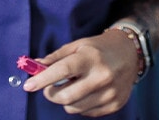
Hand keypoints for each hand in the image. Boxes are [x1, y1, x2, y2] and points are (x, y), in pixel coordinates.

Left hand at [22, 28, 140, 115]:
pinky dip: (80, 105)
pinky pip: (87, 113)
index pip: (63, 70)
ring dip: (66, 100)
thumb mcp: (77, 45)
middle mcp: (102, 76)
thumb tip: (34, 66)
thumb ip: (55, 58)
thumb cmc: (99, 48)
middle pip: (66, 96)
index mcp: (90, 58)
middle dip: (50, 94)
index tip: (28, 85)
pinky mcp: (115, 104)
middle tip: (48, 88)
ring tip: (72, 87)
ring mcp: (110, 92)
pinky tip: (85, 93)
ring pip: (74, 108)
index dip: (43, 79)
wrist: (130, 52)